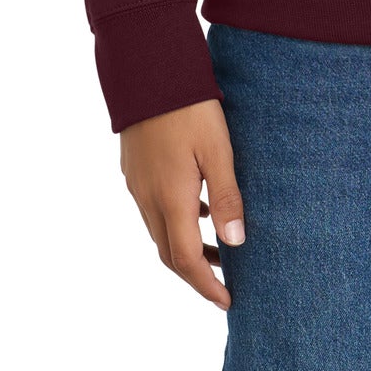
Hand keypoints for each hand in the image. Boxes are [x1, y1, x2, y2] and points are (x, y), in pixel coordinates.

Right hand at [120, 98, 245, 309]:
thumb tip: (235, 244)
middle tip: (224, 283)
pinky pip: (153, 208)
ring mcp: (137, 183)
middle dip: (195, 273)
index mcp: (170, 198)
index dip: (206, 285)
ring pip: (158, 231)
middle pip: (168, 252)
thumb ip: (227, 196)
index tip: (227, 301)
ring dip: (185, 246)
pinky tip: (197, 206)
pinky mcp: (134, 168)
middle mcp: (148, 198)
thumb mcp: (217, 148)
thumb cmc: (188, 105)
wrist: (147, 69)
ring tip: (218, 248)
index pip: (185, 260)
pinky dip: (175, 220)